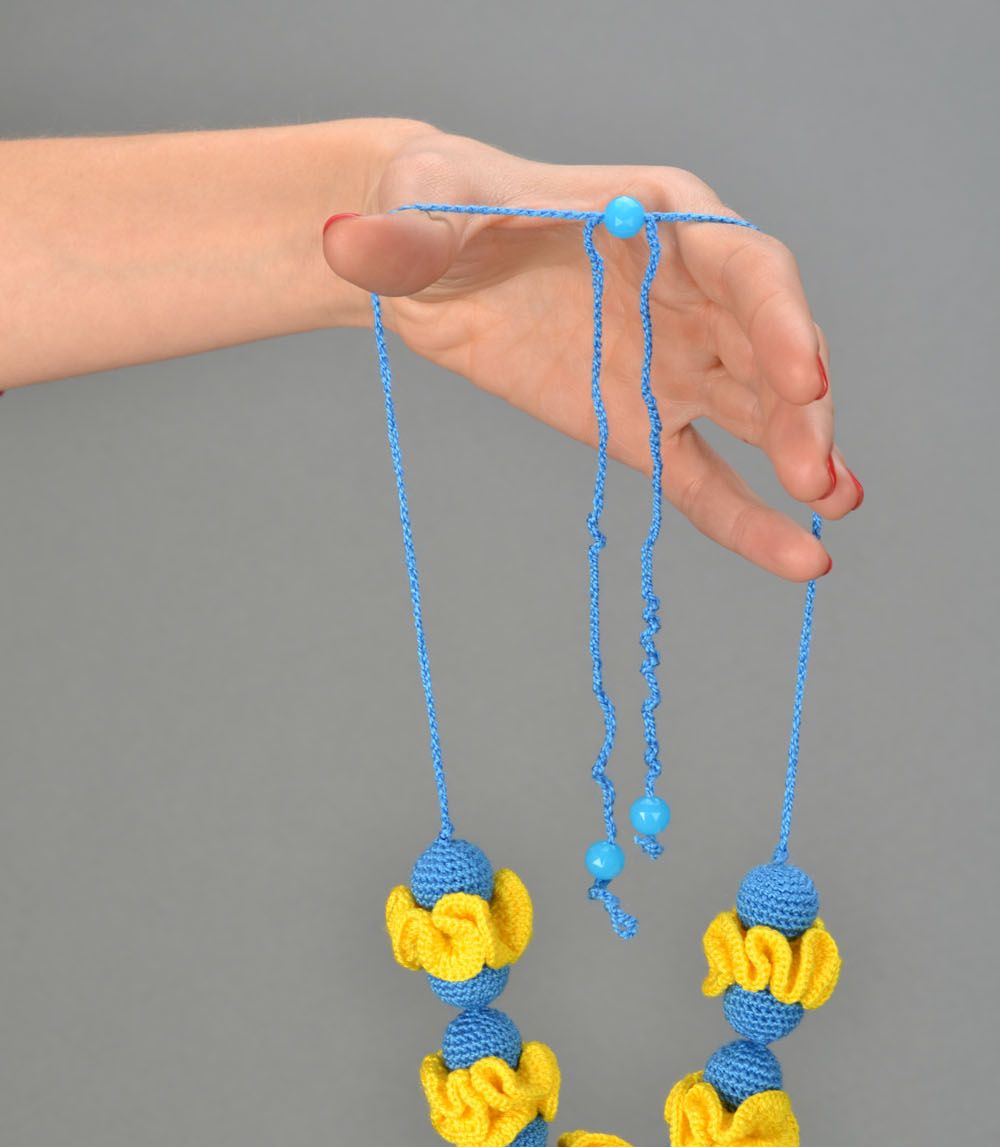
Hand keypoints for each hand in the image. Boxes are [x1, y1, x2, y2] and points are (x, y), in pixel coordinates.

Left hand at [323, 126, 861, 579]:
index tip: (804, 375)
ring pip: (755, 414)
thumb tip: (351, 248)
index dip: (782, 320)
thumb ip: (406, 236)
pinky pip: (703, 478)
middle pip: (768, 348)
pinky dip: (745, 519)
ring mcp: (674, 362)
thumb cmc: (435, 211)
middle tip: (816, 477)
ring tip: (832, 510)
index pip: (745, 265)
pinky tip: (798, 558)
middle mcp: (689, 289)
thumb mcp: (419, 213)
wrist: (420, 263)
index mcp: (662, 216)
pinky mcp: (643, 426)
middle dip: (801, 409)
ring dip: (799, 460)